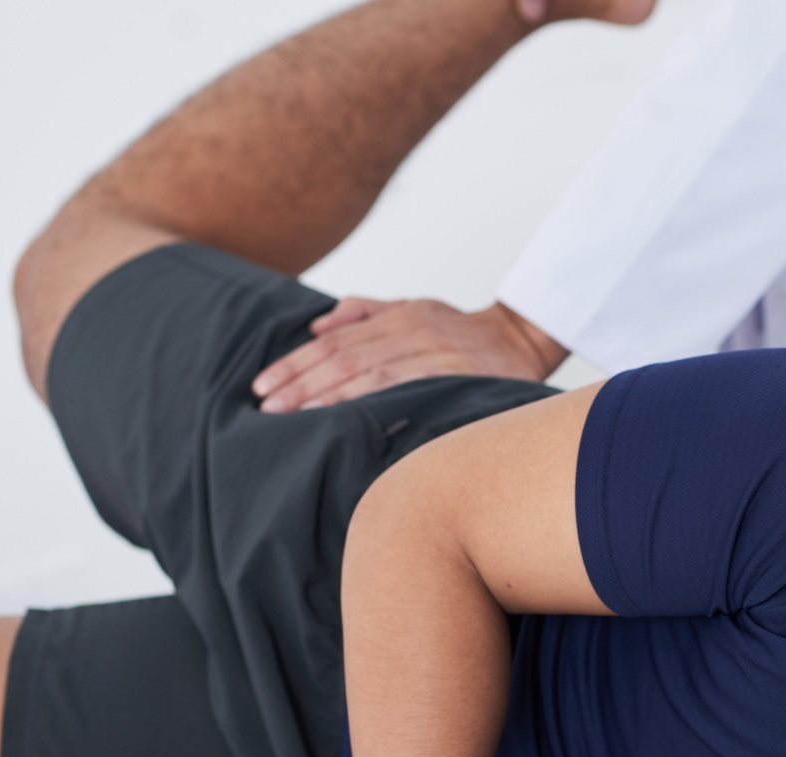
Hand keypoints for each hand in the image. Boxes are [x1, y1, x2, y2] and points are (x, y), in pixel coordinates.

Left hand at [251, 299, 567, 411]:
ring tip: (291, 415)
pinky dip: (368, 402)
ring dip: (325, 396)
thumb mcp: (415, 308)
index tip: (262, 386)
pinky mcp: (452, 375)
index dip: (294, 363)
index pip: (332, 341)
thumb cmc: (464, 332)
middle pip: (342, 357)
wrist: (523, 338)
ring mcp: (430, 353)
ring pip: (366, 374)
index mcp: (395, 317)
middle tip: (266, 407)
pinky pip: (402, 389)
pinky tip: (341, 419)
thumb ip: (366, 313)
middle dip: (299, 382)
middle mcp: (408, 331)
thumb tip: (318, 325)